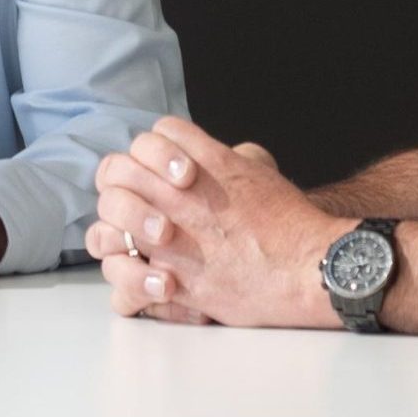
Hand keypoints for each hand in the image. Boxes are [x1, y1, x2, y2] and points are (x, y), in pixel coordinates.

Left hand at [86, 117, 345, 326]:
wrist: (308, 268)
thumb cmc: (289, 220)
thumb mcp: (259, 169)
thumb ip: (228, 155)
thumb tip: (218, 154)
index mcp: (202, 162)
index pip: (155, 134)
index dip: (157, 148)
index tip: (168, 168)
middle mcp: (179, 196)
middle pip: (118, 169)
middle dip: (123, 178)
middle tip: (137, 193)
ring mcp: (170, 240)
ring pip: (108, 219)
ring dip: (115, 223)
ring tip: (135, 234)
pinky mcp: (172, 282)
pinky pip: (122, 277)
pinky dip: (125, 276)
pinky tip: (144, 273)